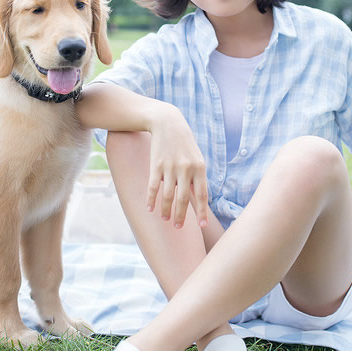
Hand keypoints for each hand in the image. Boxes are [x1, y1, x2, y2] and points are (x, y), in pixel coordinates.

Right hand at [145, 104, 209, 228]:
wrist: (168, 123)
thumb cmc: (184, 143)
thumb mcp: (196, 157)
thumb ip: (197, 177)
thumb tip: (198, 199)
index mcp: (200, 168)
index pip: (202, 195)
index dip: (202, 212)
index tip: (202, 226)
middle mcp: (186, 169)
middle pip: (184, 199)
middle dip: (181, 215)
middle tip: (179, 227)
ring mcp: (170, 167)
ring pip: (168, 195)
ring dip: (166, 210)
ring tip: (165, 219)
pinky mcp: (156, 165)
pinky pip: (154, 187)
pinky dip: (151, 199)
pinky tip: (149, 209)